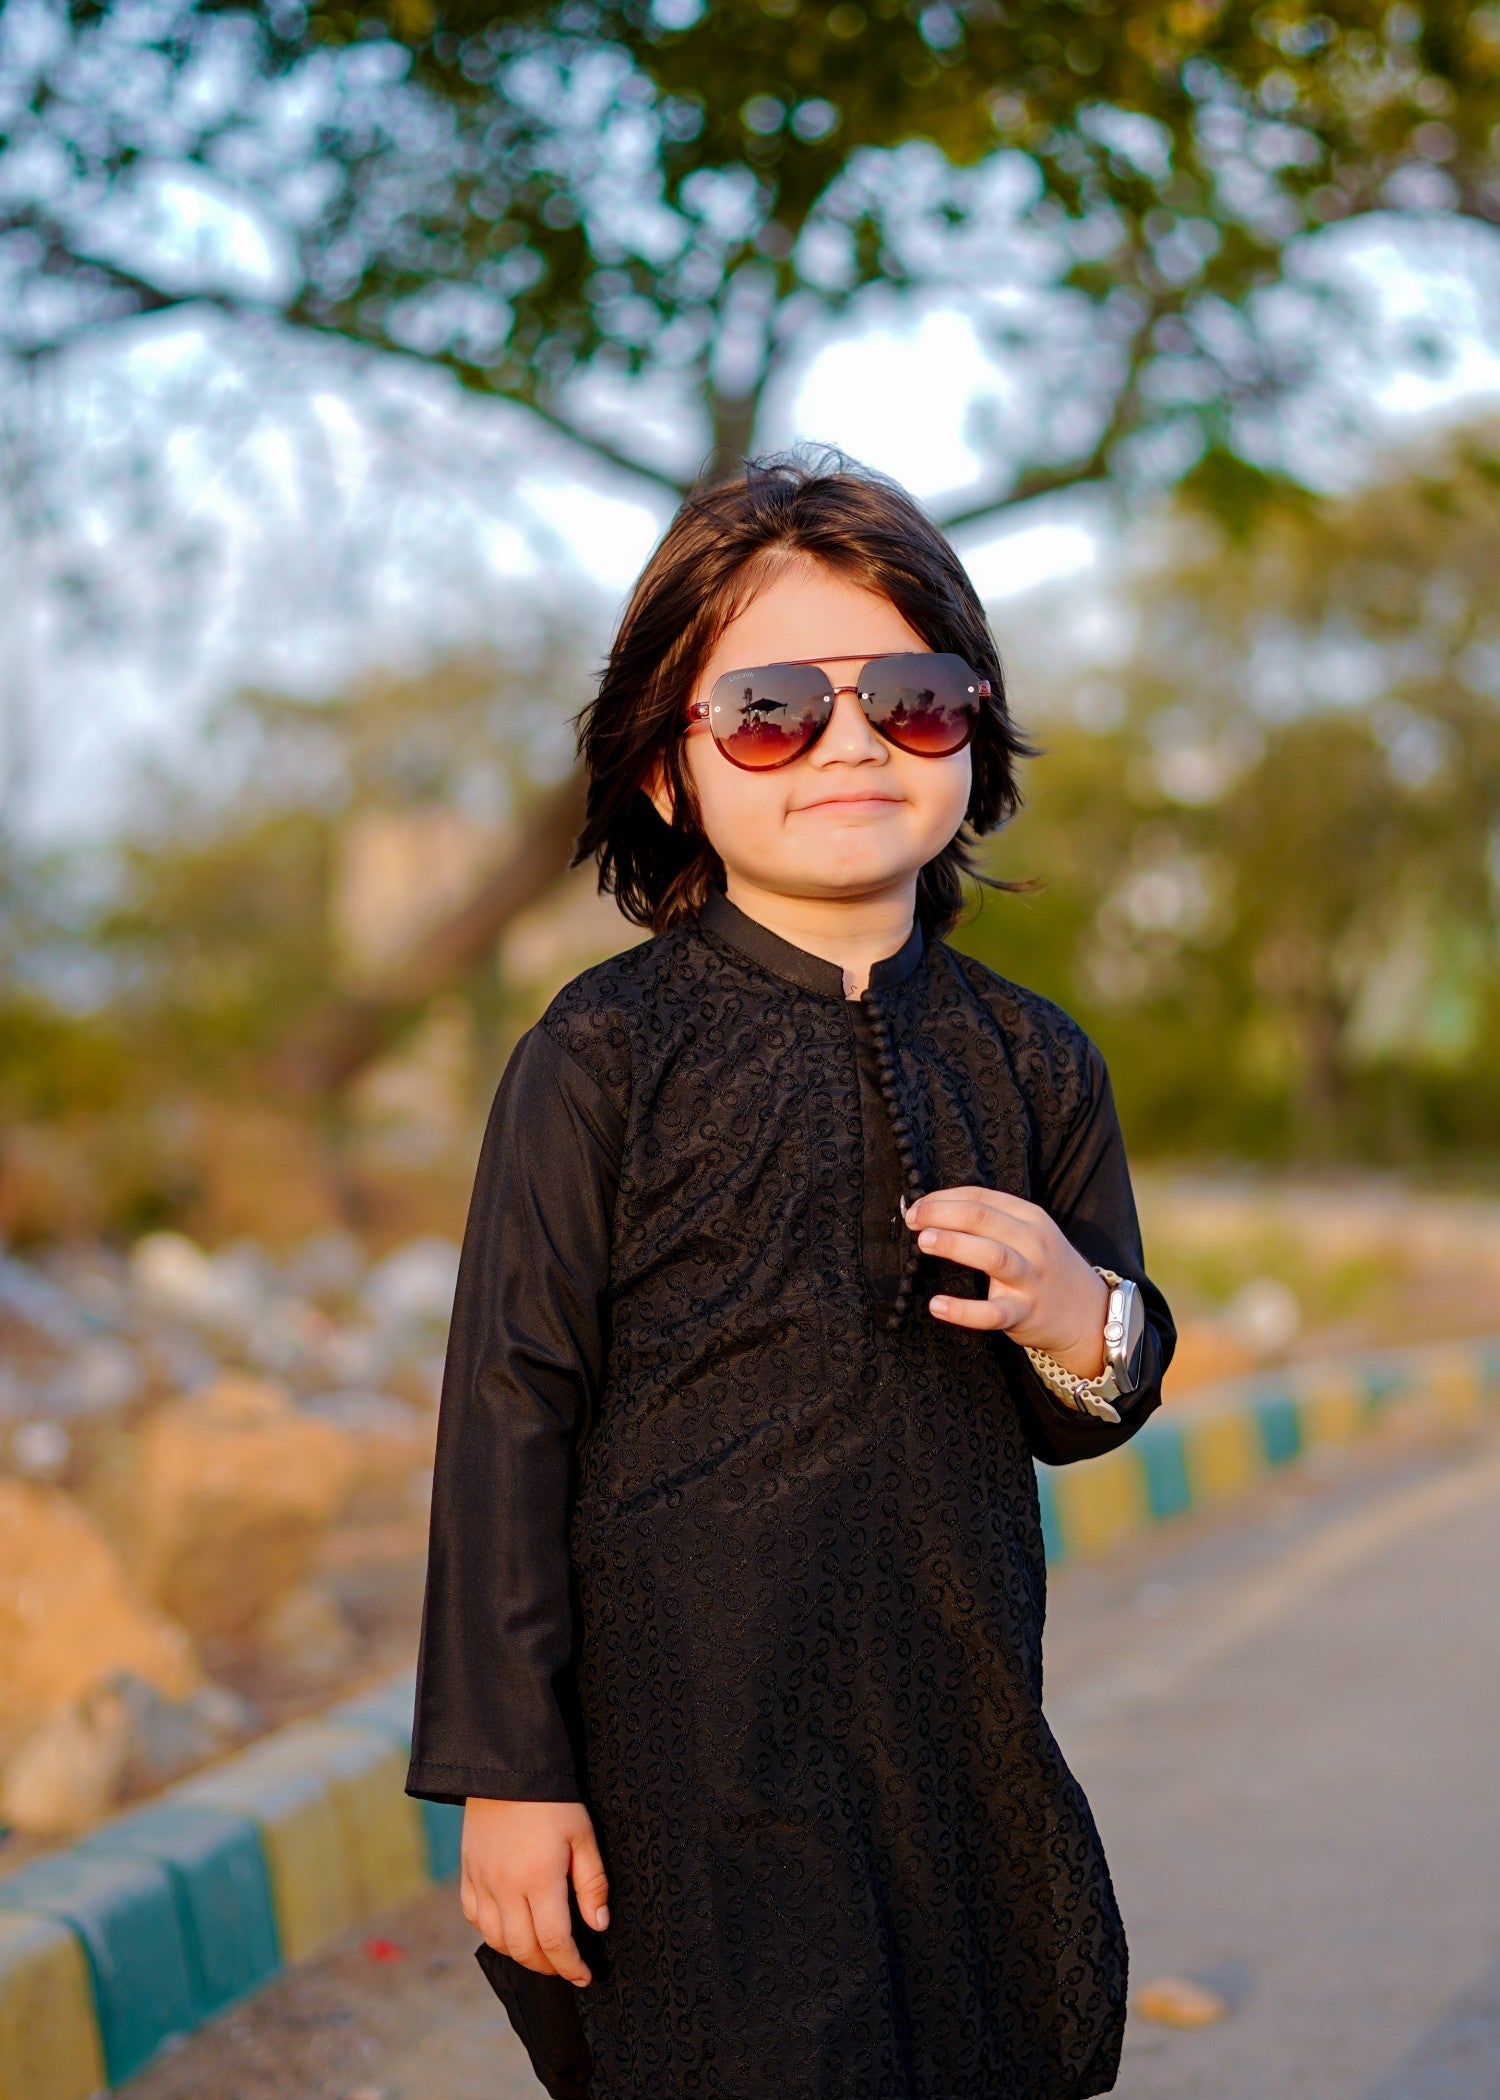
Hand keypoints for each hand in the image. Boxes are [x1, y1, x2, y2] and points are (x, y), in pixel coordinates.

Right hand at [460, 1797, 609, 1986]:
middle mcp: (506, 1887)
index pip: (554, 1942)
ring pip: (496, 1939)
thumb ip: (592, 1883)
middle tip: (566, 1967)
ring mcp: (482, 1881)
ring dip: (519, 1954)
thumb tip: (598, 1925)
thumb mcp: (583, 1835)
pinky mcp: (467, 1872)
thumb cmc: (553, 1800)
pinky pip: (474, 1917)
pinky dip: (491, 1932)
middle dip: (548, 1967)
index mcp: (539, 1879)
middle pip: (523, 1949)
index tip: (586, 1976)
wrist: (506, 1767)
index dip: (570, 1966)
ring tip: (540, 1952)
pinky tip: (508, 1928)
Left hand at [904, 1186, 1108, 1378]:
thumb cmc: (1045, 1269)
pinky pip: (991, 1313)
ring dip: (954, 1244)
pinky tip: (936, 1305)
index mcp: (1030, 1217)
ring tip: (924, 1242)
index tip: (916, 1206)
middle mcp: (1032, 1243)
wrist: (1088, 1314)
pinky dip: (962, 1310)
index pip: (980, 1198)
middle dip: (942, 1213)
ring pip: (991, 1255)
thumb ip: (992, 1222)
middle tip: (913, 1219)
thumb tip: (934, 1211)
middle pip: (983, 1218)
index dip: (943, 1198)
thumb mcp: (1029, 1234)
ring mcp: (1030, 1278)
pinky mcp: (1024, 1313)